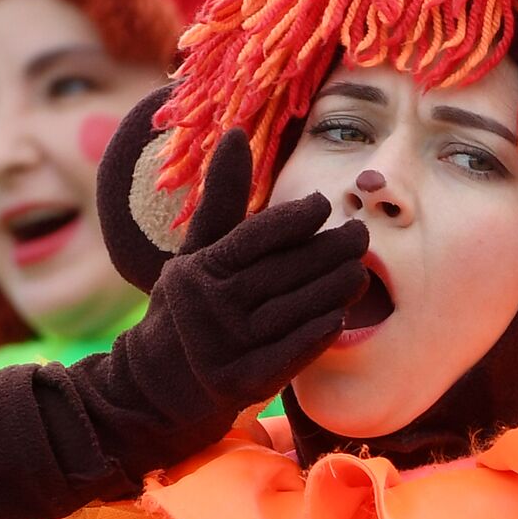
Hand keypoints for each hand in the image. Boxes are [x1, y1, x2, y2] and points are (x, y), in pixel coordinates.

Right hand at [98, 129, 368, 476]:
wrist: (157, 385)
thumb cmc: (187, 306)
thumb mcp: (196, 252)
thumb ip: (222, 197)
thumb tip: (235, 133)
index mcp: (197, 270)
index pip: (253, 238)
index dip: (291, 219)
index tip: (322, 204)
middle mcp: (207, 308)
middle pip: (281, 272)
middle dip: (327, 251)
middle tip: (359, 234)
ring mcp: (223, 348)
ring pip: (293, 310)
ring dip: (333, 290)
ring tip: (360, 271)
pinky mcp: (241, 383)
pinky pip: (290, 353)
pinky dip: (317, 333)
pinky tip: (339, 316)